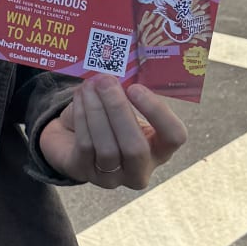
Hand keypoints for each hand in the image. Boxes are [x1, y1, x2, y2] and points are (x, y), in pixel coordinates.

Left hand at [38, 76, 185, 189]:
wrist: (71, 137)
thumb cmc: (108, 119)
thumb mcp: (126, 108)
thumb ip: (130, 94)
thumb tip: (120, 67)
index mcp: (160, 150)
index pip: (174, 137)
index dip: (157, 112)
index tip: (135, 88)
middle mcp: (139, 170)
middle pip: (136, 148)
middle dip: (118, 110)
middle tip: (105, 80)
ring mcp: (112, 178)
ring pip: (107, 149)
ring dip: (96, 111)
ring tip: (90, 85)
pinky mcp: (85, 174)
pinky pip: (86, 146)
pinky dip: (83, 117)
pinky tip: (80, 97)